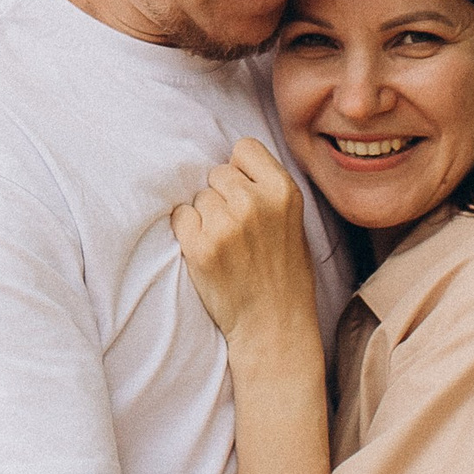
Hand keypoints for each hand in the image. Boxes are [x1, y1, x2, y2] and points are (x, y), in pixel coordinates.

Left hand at [170, 141, 319, 356]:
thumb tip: (229, 164)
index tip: (244, 193)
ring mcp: (226, 224)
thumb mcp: (292, 220)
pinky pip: (180, 217)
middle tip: (235, 228)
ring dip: (205, 216)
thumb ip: (265, 189)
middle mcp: (255, 203)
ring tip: (227, 245)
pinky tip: (209, 252)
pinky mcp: (201, 247)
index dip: (240, 170)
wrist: (274, 326)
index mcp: (283, 191)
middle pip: (217, 173)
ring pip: (198, 197)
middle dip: (221, 195)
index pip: (244, 148)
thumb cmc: (283, 273)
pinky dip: (188, 232)